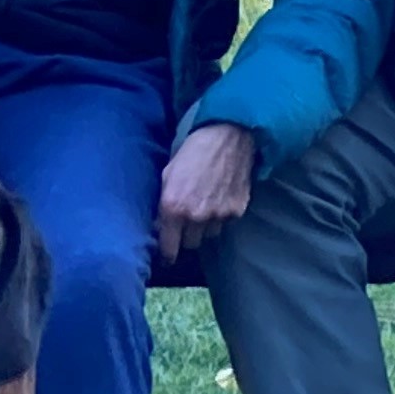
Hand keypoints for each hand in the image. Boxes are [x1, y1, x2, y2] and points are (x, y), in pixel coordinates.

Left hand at [154, 123, 259, 261]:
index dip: (167, 255)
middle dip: (186, 236)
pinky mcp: (236, 211)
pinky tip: (220, 197)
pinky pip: (225, 224)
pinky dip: (222, 216)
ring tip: (205, 205)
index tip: (167, 257)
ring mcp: (218, 215)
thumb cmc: (193, 151)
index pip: (168, 248)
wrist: (228, 136)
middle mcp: (195, 216)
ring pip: (209, 235)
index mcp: (173, 207)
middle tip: (187, 221)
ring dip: (205, 227)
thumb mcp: (167, 174)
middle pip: (190, 244)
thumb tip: (158, 227)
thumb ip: (162, 203)